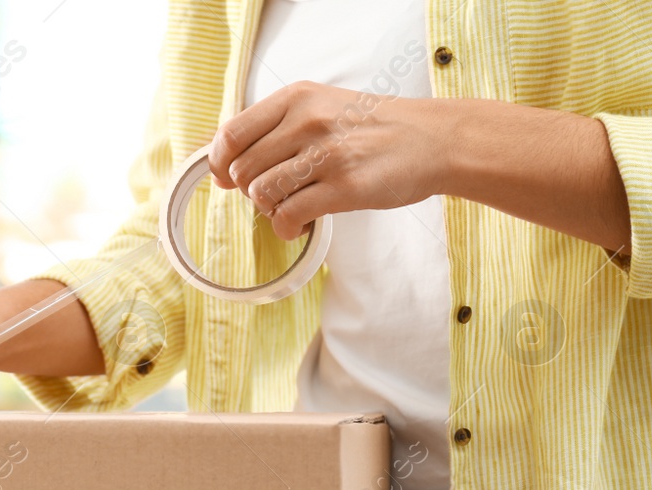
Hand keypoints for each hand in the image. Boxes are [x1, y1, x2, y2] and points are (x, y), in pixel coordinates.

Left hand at [208, 81, 445, 240]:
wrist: (432, 138)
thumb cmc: (371, 127)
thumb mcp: (321, 106)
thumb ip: (276, 128)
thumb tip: (222, 166)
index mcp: (297, 98)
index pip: (231, 134)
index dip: (219, 163)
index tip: (226, 178)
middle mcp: (307, 121)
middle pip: (243, 171)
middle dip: (250, 191)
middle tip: (275, 194)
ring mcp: (326, 154)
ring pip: (261, 195)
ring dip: (270, 210)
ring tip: (291, 207)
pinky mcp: (344, 187)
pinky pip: (288, 217)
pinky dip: (286, 229)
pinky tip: (299, 225)